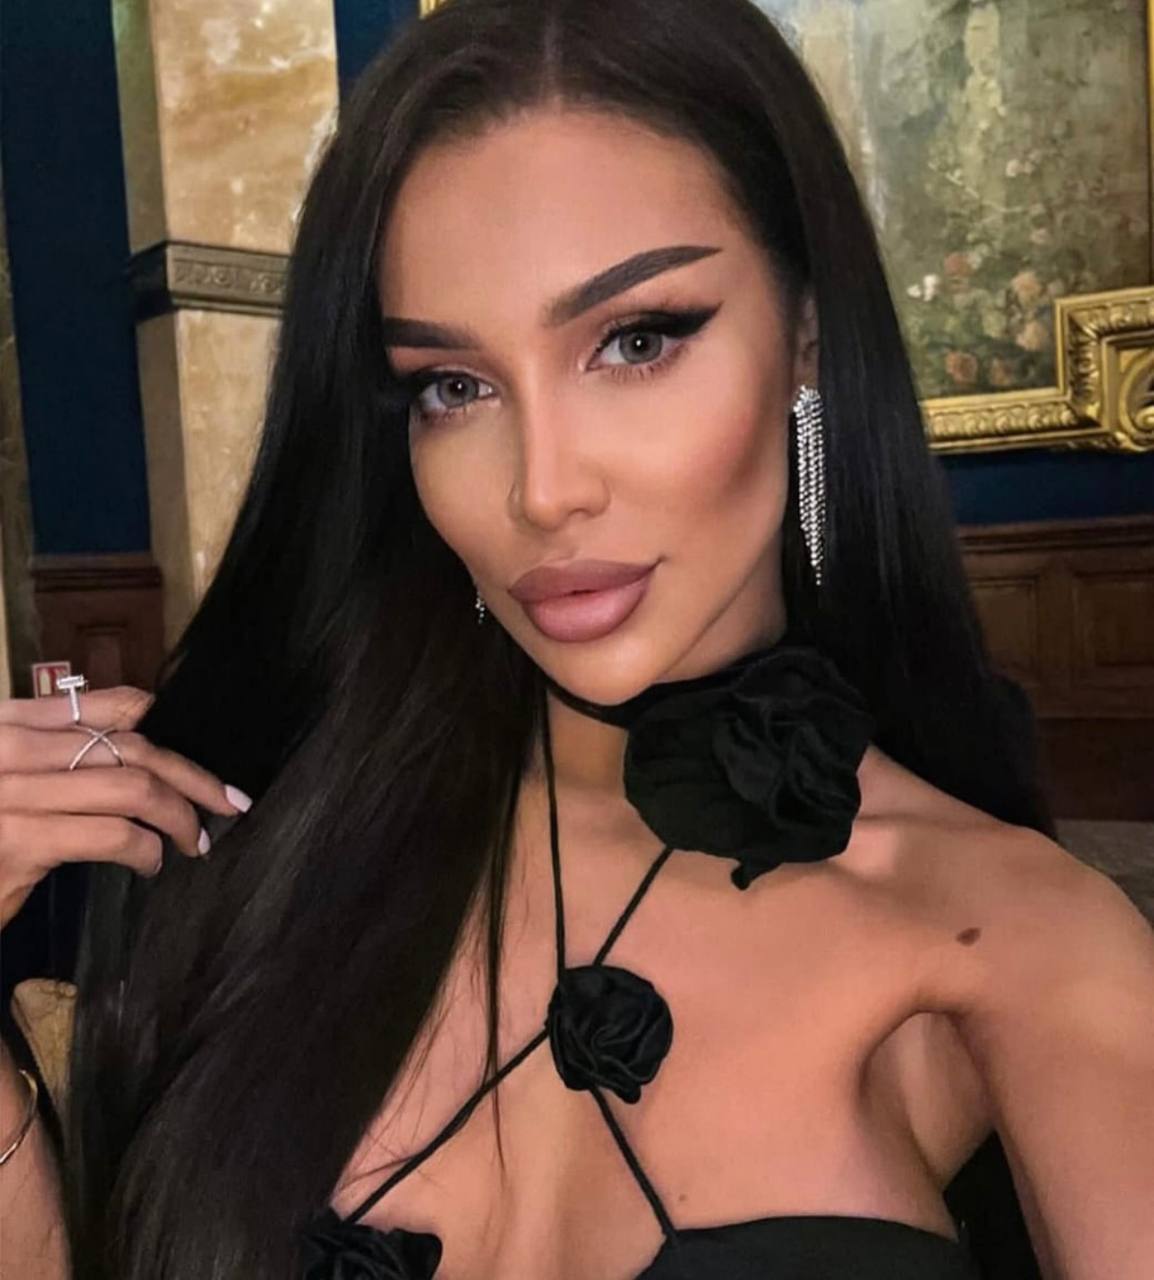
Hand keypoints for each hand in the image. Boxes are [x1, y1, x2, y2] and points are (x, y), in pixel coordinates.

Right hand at [0, 685, 249, 931]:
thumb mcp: (9, 775)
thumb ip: (59, 747)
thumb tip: (142, 728)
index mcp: (10, 722)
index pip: (111, 708)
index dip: (170, 733)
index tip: (204, 766)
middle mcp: (12, 747)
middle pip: (134, 748)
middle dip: (193, 777)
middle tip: (228, 803)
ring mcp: (13, 793)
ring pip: (132, 788)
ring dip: (179, 817)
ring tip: (193, 840)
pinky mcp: (18, 843)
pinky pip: (111, 836)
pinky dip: (145, 851)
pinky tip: (150, 865)